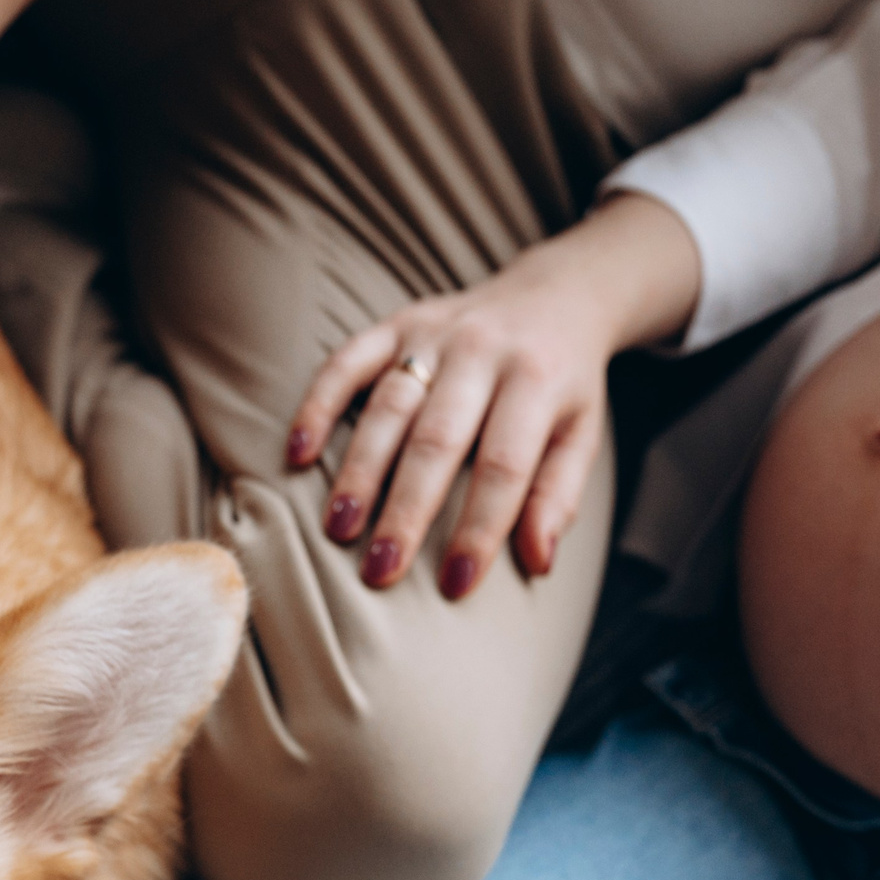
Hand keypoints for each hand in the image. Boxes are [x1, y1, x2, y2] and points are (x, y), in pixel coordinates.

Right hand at [286, 194, 700, 598]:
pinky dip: (318, 405)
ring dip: (360, 471)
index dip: (479, 528)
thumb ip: (558, 496)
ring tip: (338, 529)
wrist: (557, 294)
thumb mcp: (582, 435)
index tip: (455, 586)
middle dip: (406, 510)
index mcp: (537, 380)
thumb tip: (537, 562)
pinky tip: (298, 453)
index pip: (504, 465)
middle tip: (380, 571)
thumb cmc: (564, 383)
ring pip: (389, 406)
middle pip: (437, 440)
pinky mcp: (397, 322)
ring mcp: (434, 333)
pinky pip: (347, 360)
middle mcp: (483, 351)